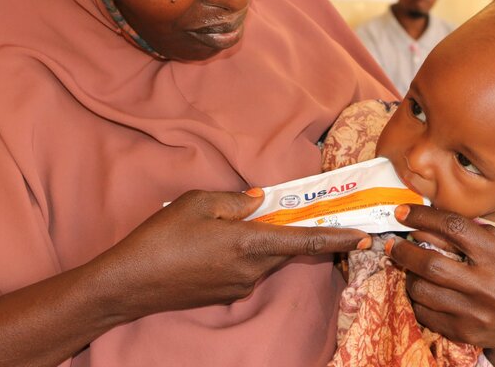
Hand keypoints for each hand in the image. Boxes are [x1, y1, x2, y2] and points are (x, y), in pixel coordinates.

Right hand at [95, 189, 369, 319]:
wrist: (130, 284)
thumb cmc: (162, 237)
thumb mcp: (198, 203)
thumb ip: (237, 200)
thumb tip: (261, 200)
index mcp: (249, 243)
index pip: (304, 241)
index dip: (337, 238)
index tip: (363, 236)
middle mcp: (251, 270)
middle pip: (285, 248)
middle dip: (290, 231)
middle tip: (281, 212)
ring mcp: (239, 286)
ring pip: (265, 258)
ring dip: (261, 241)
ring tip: (224, 226)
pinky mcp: (226, 295)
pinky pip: (247, 268)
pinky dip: (243, 253)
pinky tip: (212, 244)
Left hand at [386, 204, 494, 356]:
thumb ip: (473, 233)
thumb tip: (429, 220)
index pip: (455, 228)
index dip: (423, 217)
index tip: (403, 213)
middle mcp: (488, 287)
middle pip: (431, 263)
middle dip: (404, 250)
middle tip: (393, 244)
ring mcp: (475, 314)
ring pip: (422, 290)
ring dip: (409, 275)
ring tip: (411, 268)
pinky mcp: (463, 333)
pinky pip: (424, 313)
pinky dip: (417, 299)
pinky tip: (422, 290)